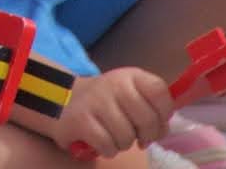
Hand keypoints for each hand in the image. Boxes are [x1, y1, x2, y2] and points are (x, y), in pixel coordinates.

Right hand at [56, 68, 171, 158]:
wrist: (61, 99)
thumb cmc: (104, 101)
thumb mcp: (128, 95)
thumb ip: (149, 107)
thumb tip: (163, 130)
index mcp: (129, 76)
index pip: (159, 91)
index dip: (164, 112)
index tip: (157, 122)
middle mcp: (114, 84)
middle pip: (147, 119)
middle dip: (146, 135)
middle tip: (137, 136)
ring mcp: (96, 101)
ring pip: (127, 136)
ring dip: (123, 143)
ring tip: (113, 135)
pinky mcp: (81, 120)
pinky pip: (107, 145)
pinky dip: (107, 149)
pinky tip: (100, 141)